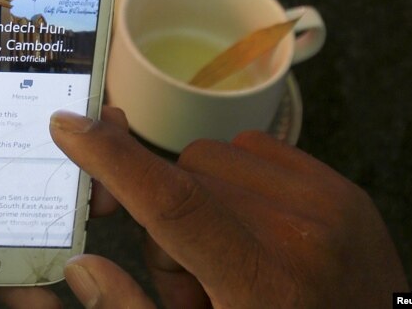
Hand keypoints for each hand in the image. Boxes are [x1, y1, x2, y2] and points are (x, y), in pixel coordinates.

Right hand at [50, 108, 408, 307]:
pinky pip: (254, 150)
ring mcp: (329, 204)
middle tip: (194, 275)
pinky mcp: (341, 188)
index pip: (174, 203)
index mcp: (263, 286)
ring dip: (202, 197)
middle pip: (187, 176)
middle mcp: (302, 234)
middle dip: (168, 217)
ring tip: (228, 254)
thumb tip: (82, 266)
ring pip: (216, 156)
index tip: (70, 125)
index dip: (114, 159)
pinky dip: (236, 181)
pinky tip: (253, 228)